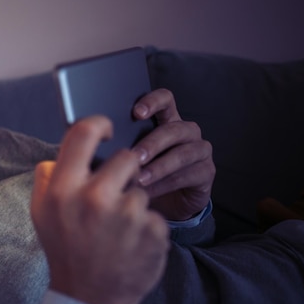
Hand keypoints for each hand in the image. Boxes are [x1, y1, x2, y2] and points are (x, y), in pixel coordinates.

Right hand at [31, 116, 169, 303]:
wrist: (90, 299)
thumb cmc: (65, 251)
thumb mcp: (41, 214)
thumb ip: (47, 178)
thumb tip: (59, 154)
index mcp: (64, 190)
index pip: (83, 133)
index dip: (99, 123)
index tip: (107, 128)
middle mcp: (95, 198)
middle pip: (126, 158)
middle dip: (122, 174)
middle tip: (111, 199)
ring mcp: (128, 216)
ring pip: (141, 190)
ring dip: (133, 205)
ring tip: (117, 232)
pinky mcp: (155, 232)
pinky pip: (155, 215)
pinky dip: (146, 228)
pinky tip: (131, 245)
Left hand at [131, 89, 214, 220]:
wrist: (170, 203)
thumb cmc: (148, 174)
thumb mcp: (134, 158)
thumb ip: (124, 146)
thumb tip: (97, 145)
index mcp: (169, 120)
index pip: (166, 100)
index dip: (153, 102)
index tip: (136, 113)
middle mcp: (187, 131)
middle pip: (173, 129)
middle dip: (151, 143)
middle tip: (133, 157)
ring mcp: (200, 150)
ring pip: (182, 154)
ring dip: (158, 167)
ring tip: (139, 178)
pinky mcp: (207, 171)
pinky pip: (188, 175)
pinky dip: (166, 184)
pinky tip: (149, 192)